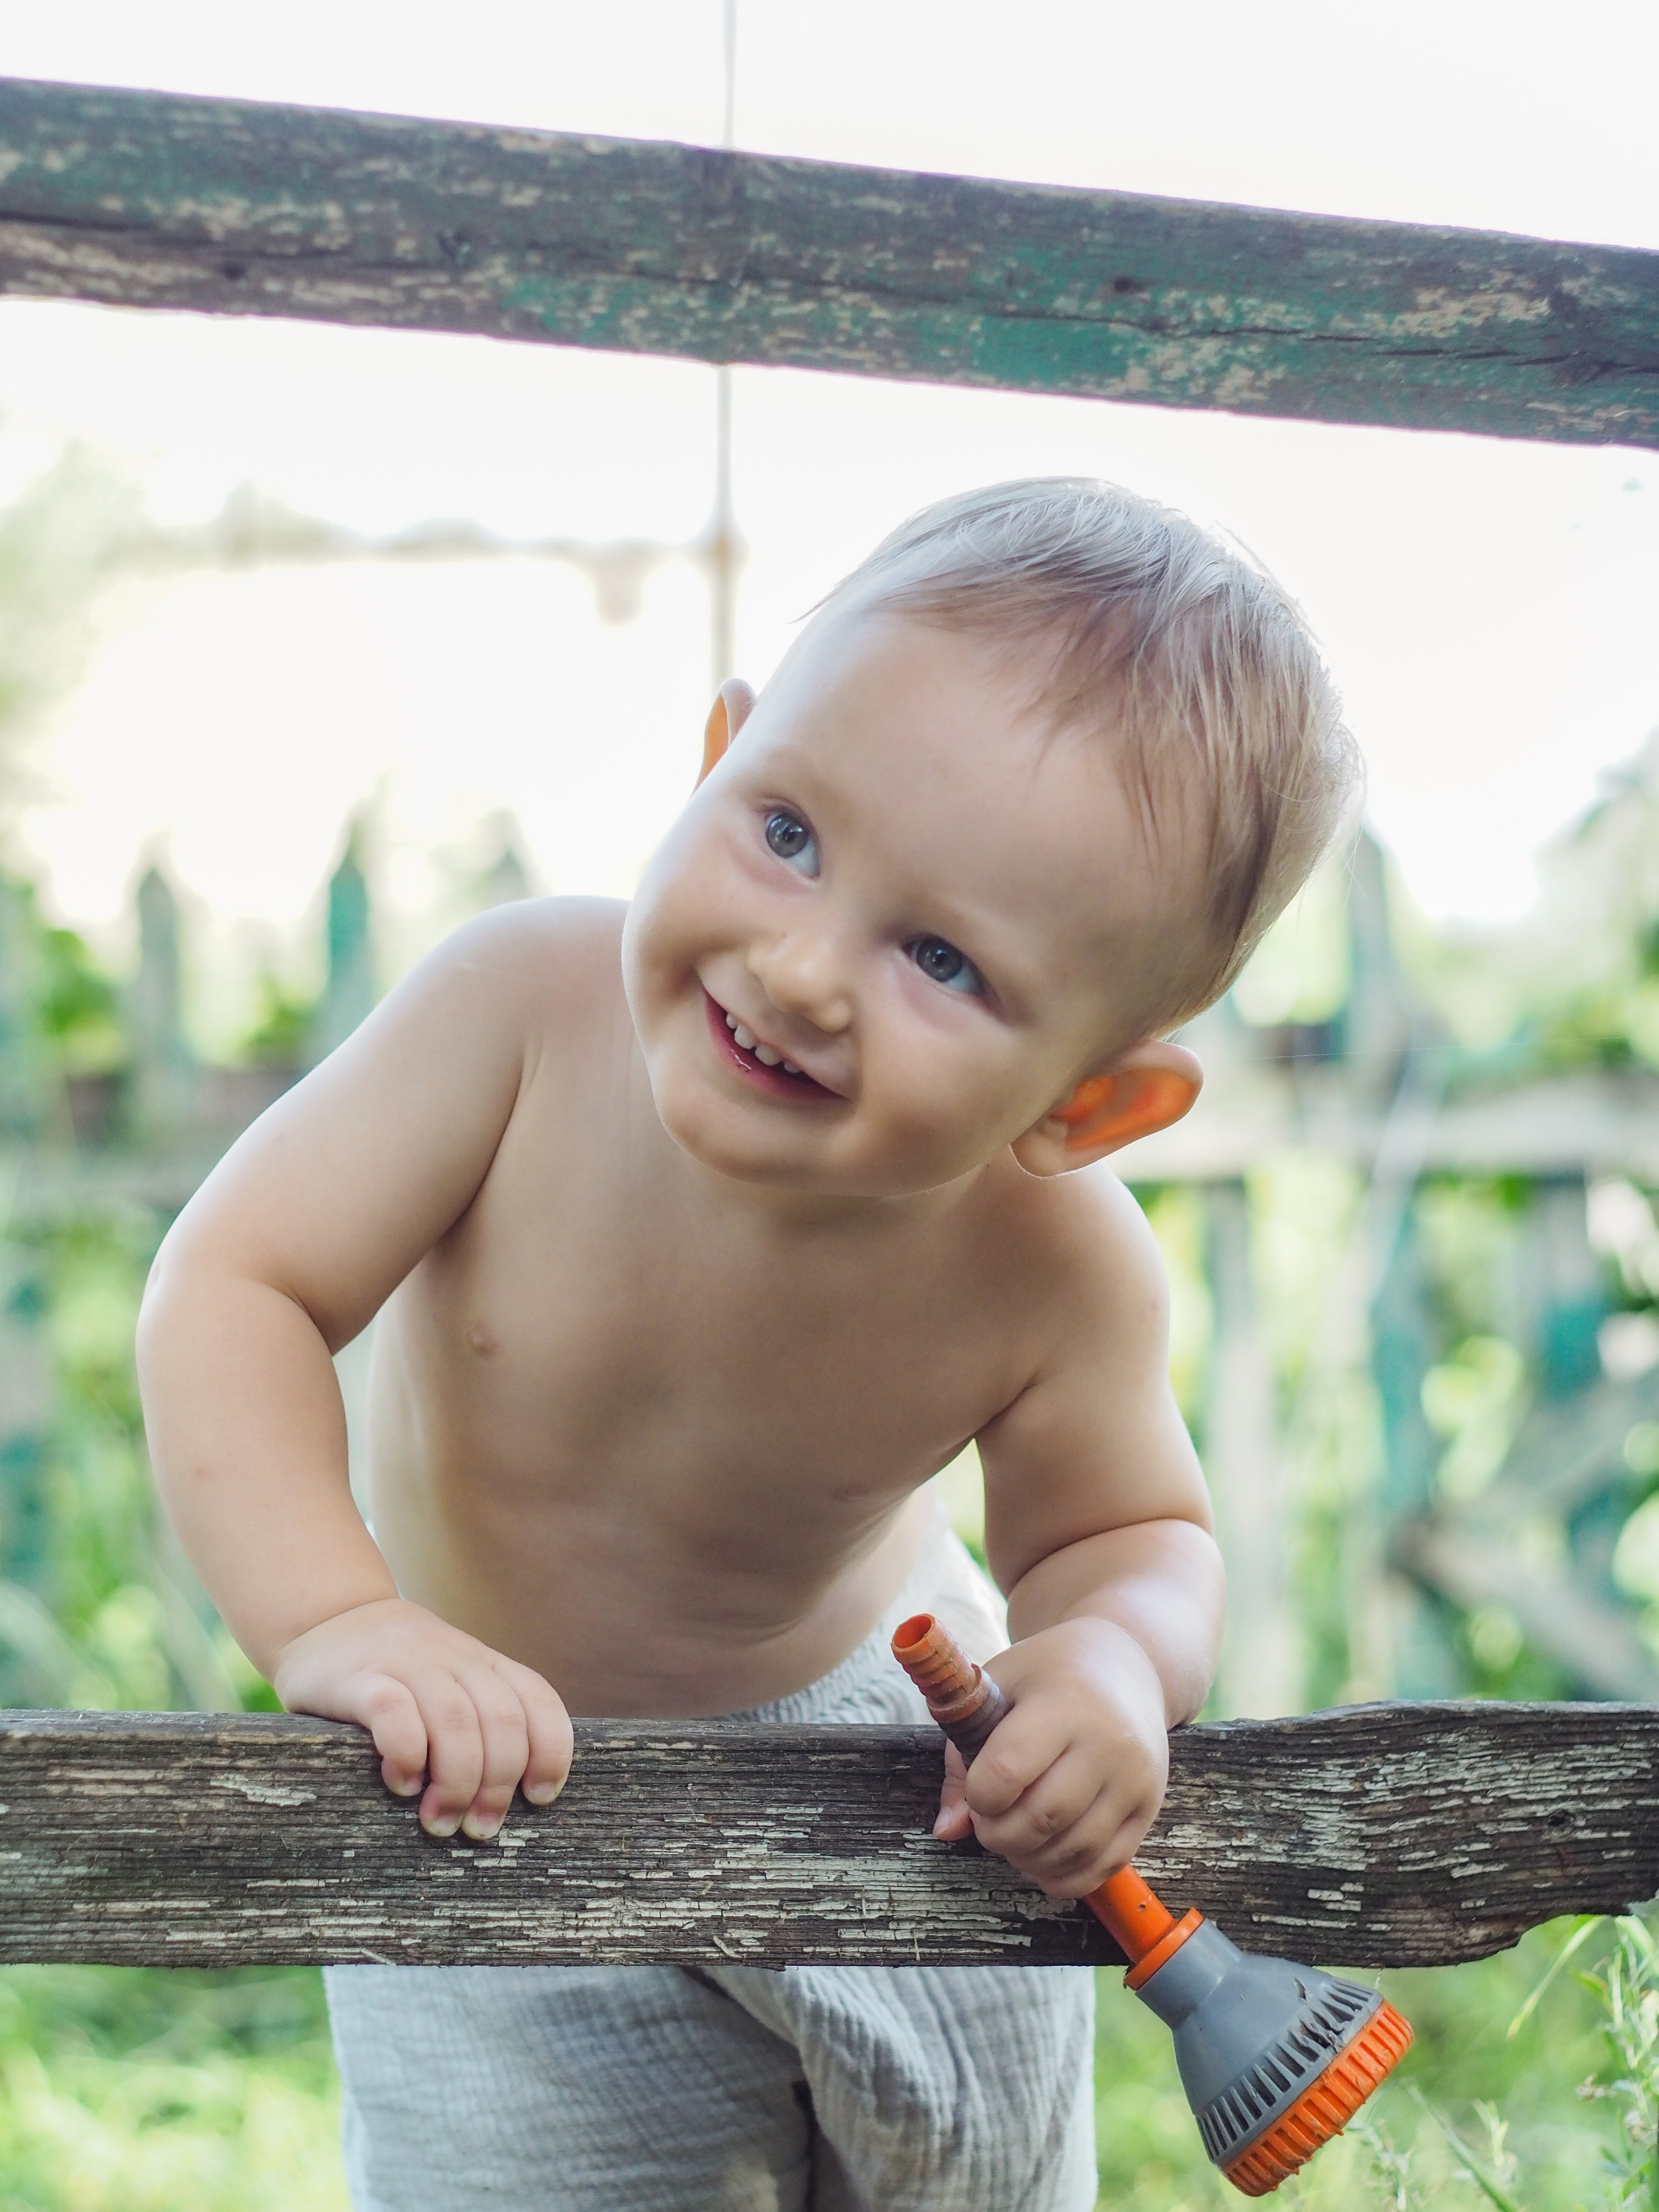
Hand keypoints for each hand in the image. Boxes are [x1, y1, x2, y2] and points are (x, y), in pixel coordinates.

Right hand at [272, 1597, 573, 1839]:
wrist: (328, 1616)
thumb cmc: (398, 1671)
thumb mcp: (452, 1683)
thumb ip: (480, 1722)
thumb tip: (508, 1801)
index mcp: (485, 1665)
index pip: (538, 1701)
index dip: (550, 1752)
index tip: (538, 1798)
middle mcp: (456, 1660)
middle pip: (502, 1720)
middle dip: (499, 1784)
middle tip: (478, 1829)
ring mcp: (409, 1664)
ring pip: (456, 1721)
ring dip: (457, 1781)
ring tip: (440, 1821)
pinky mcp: (361, 1678)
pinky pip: (394, 1712)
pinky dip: (407, 1753)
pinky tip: (402, 1784)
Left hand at [930, 1619, 1168, 1897]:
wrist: (1125, 1664)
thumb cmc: (1048, 1675)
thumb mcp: (997, 1689)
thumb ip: (962, 1758)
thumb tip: (946, 1830)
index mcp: (1063, 1702)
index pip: (1007, 1770)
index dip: (978, 1794)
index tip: (976, 1789)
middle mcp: (1108, 1742)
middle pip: (1042, 1817)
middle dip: (999, 1835)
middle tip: (989, 1822)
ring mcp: (1135, 1779)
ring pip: (1075, 1849)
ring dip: (1029, 1860)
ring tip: (1013, 1839)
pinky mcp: (1151, 1807)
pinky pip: (1106, 1865)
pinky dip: (1067, 1877)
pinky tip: (1043, 1860)